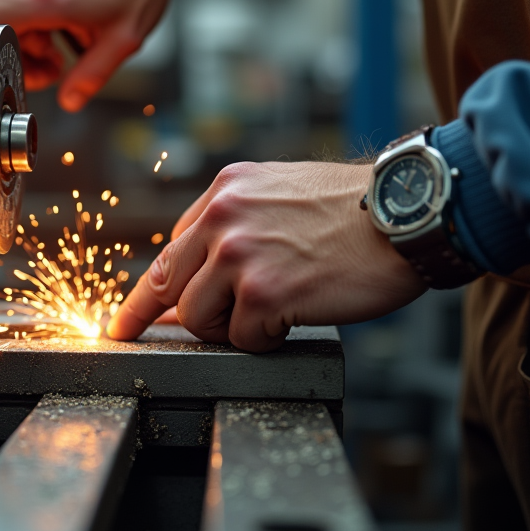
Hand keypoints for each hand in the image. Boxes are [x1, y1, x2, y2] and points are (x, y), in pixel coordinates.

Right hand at [0, 0, 221, 111]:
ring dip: (28, 44)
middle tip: (48, 68)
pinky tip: (69, 30)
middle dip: (11, 58)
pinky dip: (36, 27)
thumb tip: (69, 101)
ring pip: (1, 19)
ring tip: (64, 51)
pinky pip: (18, 6)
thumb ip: (92, 75)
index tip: (18, 74)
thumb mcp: (123, 39)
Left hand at [106, 161, 426, 351]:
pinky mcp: (263, 292)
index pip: (169, 251)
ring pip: (198, 319)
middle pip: (171, 289)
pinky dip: (268, 339)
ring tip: (278, 308)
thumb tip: (200, 273)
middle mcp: (223, 216)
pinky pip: (242, 339)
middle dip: (183, 318)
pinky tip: (298, 314)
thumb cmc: (356, 211)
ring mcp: (239, 254)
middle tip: (200, 326)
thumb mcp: (281, 193)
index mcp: (225, 191)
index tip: (122, 324)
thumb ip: (236, 223)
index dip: (148, 295)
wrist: (407, 215)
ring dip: (235, 328)